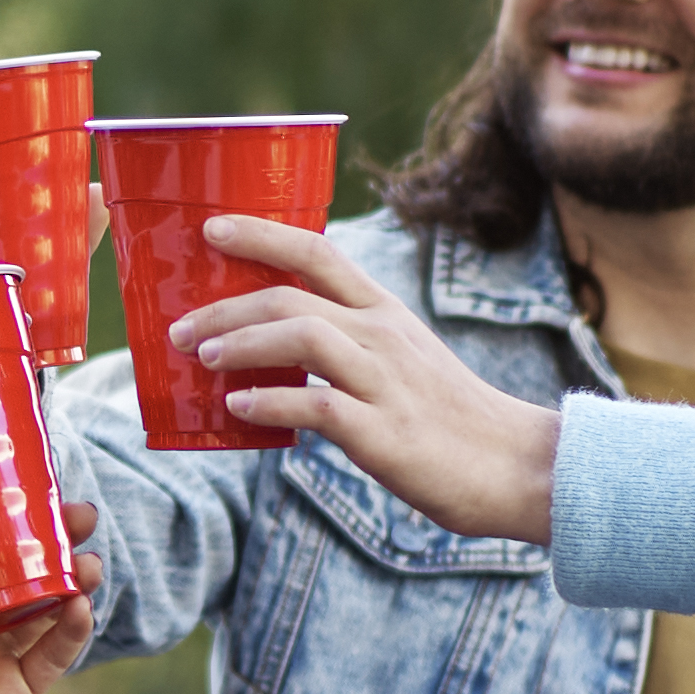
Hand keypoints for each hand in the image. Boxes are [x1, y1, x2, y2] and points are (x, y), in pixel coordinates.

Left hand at [167, 219, 561, 538]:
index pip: (319, 252)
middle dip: (224, 306)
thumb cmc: (450, 420)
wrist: (517, 466)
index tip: (211, 227)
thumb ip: (347, 348)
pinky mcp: (385, 432)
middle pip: (292, 294)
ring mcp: (385, 382)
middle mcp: (383, 336)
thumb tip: (273, 351)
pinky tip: (237, 408)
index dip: (261, 233)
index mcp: (385, 313)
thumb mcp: (402, 363)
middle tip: (177, 328)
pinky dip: (269, 403)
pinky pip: (317, 407)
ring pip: (301, 336)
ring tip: (200, 358)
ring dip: (240, 343)